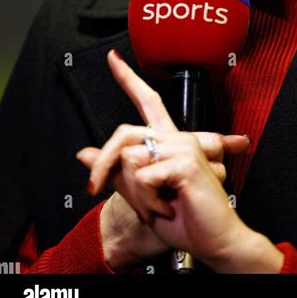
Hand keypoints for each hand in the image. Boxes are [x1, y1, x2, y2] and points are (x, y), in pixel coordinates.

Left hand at [76, 49, 250, 268]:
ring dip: (137, 195)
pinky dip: (149, 200)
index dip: (128, 79)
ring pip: (130, 160)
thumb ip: (116, 172)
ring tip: (160, 206)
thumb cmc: (184, 218)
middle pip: (123, 134)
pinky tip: (171, 205)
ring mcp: (184, 146)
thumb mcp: (141, 195)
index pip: (146, 102)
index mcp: (167, 142)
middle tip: (93, 188)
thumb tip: (84, 153)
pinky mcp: (187, 161)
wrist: (213, 239)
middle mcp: (176, 138)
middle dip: (103, 166)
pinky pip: (144, 176)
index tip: (113, 58)